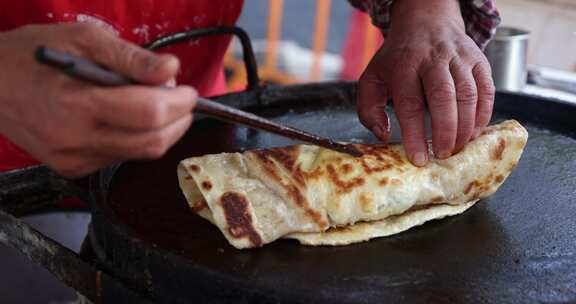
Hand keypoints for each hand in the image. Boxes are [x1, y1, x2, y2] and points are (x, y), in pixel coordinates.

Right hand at [0, 23, 196, 177]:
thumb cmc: (31, 55)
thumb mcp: (82, 38)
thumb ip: (131, 57)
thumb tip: (171, 70)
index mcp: (77, 104)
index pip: (149, 114)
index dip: (180, 103)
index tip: (188, 90)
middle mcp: (76, 140)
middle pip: (152, 142)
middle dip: (180, 120)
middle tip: (180, 97)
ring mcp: (74, 159)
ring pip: (141, 153)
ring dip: (163, 130)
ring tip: (155, 102)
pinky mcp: (73, 168)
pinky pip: (121, 156)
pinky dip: (137, 138)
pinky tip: (127, 117)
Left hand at [357, 0, 494, 165]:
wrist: (425, 21)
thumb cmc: (397, 59)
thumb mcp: (372, 78)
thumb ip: (369, 109)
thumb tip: (384, 135)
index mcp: (403, 65)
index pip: (409, 104)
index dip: (415, 134)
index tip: (418, 158)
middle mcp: (433, 59)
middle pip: (443, 98)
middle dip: (445, 132)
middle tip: (442, 155)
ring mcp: (459, 58)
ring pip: (468, 95)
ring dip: (465, 127)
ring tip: (457, 148)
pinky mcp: (479, 60)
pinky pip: (486, 91)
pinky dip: (483, 115)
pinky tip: (473, 132)